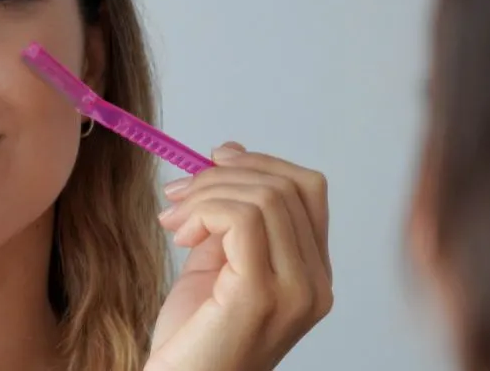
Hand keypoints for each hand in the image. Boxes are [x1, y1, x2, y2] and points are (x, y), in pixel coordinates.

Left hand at [145, 143, 332, 370]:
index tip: (212, 161)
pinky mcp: (261, 295)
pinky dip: (204, 210)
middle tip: (178, 193)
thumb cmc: (192, 339)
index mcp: (312, 275)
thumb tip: (229, 151)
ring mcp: (296, 292)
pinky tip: (180, 236)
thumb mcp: (215, 263)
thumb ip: (228, 215)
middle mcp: (315, 285)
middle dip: (224, 174)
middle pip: (288, 186)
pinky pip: (243, 218)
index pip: (307, 190)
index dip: (259, 163)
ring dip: (207, 193)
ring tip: (174, 219)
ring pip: (265, 197)